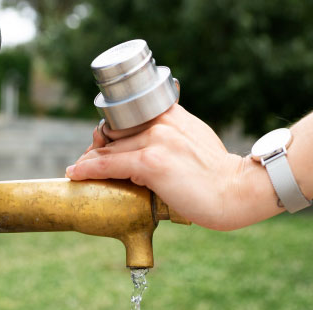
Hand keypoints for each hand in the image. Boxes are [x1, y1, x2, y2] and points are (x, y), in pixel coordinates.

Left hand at [66, 105, 254, 229]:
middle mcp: (162, 122)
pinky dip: (89, 169)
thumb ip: (176, 139)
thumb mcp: (197, 144)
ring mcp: (156, 141)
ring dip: (89, 160)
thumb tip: (161, 150)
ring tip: (78, 170)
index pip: (129, 117)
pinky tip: (76, 173)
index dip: (112, 133)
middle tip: (86, 164)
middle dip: (98, 148)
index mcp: (172, 115)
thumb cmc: (219, 177)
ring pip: (109, 148)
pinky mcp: (152, 163)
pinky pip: (109, 164)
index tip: (102, 146)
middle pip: (115, 132)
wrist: (236, 192)